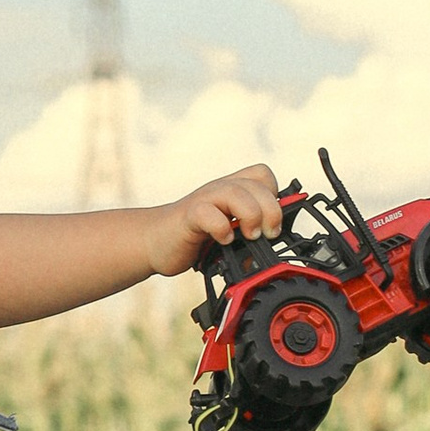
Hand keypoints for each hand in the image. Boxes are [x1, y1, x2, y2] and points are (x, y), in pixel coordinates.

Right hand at [163, 164, 285, 265]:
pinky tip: (223, 241)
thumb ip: (248, 241)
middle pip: (257, 182)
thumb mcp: (229, 238)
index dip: (274, 196)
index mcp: (233, 190)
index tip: (271, 223)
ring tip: (249, 236)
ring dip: (250, 215)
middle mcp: (220, 189)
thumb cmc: (193, 239)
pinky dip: (221, 228)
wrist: (155, 242)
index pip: (263, 175)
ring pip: (236, 191)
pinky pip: (207, 212)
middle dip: (271, 210)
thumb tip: (269, 255)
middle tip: (267, 234)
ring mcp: (204, 199)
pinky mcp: (188, 215)